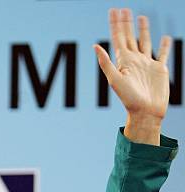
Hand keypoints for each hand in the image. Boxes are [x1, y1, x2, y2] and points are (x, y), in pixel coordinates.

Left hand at [94, 8, 170, 143]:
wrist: (145, 113)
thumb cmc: (129, 100)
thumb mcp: (115, 80)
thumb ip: (106, 63)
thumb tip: (94, 46)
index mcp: (123, 61)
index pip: (118, 38)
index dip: (116, 24)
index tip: (114, 10)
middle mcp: (135, 61)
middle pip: (130, 36)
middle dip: (126, 23)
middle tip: (124, 9)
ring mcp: (147, 64)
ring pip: (145, 41)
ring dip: (143, 30)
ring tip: (141, 17)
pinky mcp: (160, 69)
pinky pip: (163, 54)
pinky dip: (165, 45)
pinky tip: (165, 38)